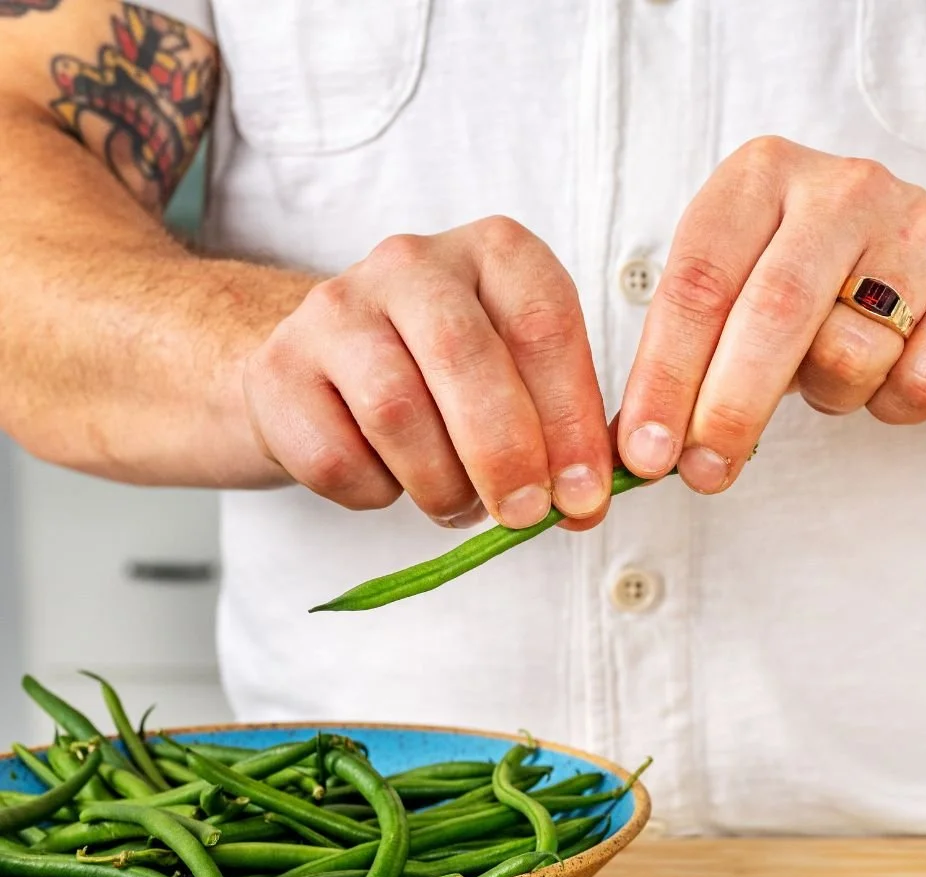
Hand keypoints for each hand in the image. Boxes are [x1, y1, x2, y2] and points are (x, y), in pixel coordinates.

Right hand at [244, 216, 611, 529]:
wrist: (318, 377)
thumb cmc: (438, 384)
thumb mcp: (514, 383)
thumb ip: (559, 433)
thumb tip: (586, 502)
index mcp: (493, 252)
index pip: (543, 323)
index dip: (571, 418)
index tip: (584, 493)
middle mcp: (413, 263)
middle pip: (465, 359)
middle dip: (505, 454)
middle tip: (523, 516)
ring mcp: (337, 309)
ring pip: (397, 413)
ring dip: (440, 484)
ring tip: (456, 505)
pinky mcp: (280, 370)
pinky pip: (338, 457)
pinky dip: (376, 494)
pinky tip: (389, 483)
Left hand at [619, 137, 925, 493]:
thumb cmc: (834, 286)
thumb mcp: (748, 293)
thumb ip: (689, 358)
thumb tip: (632, 447)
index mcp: (761, 179)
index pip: (696, 283)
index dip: (663, 376)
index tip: (642, 450)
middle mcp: (840, 190)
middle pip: (767, 316)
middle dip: (725, 411)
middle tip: (700, 473)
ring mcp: (918, 234)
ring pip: (843, 355)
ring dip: (826, 396)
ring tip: (835, 373)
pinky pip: (912, 387)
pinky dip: (890, 404)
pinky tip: (894, 369)